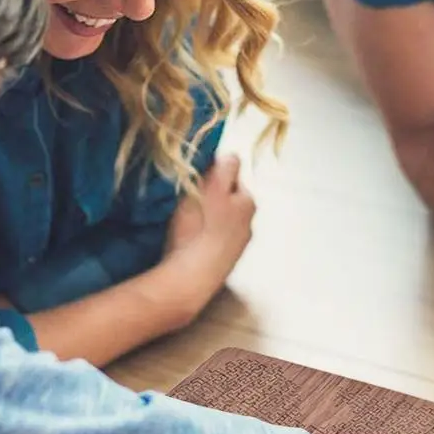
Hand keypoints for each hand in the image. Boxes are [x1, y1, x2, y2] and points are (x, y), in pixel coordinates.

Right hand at [163, 154, 255, 319]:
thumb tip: (232, 155)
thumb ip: (224, 169)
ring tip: (185, 224)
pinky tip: (187, 242)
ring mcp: (236, 248)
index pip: (233, 179)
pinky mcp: (221, 264)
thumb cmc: (200, 228)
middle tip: (188, 201)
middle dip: (210, 198)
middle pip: (227, 202)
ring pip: (219, 223)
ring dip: (205, 220)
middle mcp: (248, 226)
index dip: (214, 177)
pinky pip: (211, 242)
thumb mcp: (212, 188)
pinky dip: (202, 239)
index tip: (197, 182)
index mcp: (248, 204)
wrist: (191, 277)